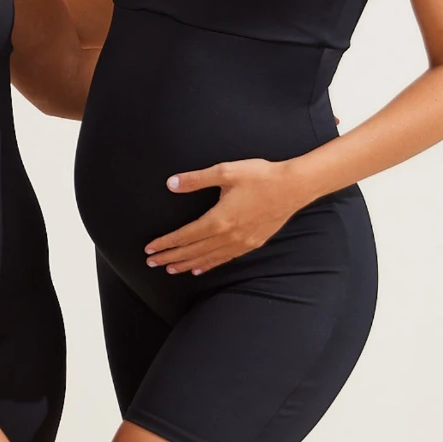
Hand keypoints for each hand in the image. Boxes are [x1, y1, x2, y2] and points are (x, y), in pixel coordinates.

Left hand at [144, 158, 304, 275]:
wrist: (293, 187)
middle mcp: (227, 236)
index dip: (165, 243)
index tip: (149, 249)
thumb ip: (196, 179)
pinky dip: (209, 265)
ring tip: (170, 269)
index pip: (184, 236)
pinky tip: (200, 269)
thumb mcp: (225, 172)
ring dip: (186, 264)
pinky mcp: (251, 244)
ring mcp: (240, 243)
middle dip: (170, 258)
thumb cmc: (260, 177)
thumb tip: (171, 184)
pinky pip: (224, 259)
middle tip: (151, 263)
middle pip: (192, 251)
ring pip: (207, 258)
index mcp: (218, 220)